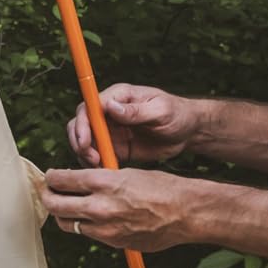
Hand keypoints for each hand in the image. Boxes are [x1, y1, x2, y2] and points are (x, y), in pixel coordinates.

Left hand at [40, 166, 213, 253]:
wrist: (185, 213)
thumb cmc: (161, 188)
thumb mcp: (127, 173)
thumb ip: (101, 179)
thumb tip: (80, 182)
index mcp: (103, 181)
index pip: (61, 180)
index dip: (51, 178)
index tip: (50, 177)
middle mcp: (100, 205)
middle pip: (55, 204)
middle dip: (46, 197)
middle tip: (46, 192)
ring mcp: (105, 227)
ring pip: (67, 224)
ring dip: (62, 215)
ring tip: (64, 207)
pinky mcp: (113, 242)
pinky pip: (89, 234)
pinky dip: (85, 226)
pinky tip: (90, 218)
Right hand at [66, 83, 195, 164]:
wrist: (188, 133)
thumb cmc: (177, 114)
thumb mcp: (160, 111)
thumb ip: (136, 111)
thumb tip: (111, 107)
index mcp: (118, 96)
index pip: (90, 106)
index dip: (83, 124)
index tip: (87, 142)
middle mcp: (109, 112)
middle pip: (80, 123)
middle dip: (79, 141)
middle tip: (91, 159)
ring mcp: (111, 130)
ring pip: (84, 141)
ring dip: (84, 154)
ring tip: (98, 166)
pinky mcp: (115, 147)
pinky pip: (97, 155)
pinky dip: (95, 165)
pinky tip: (104, 171)